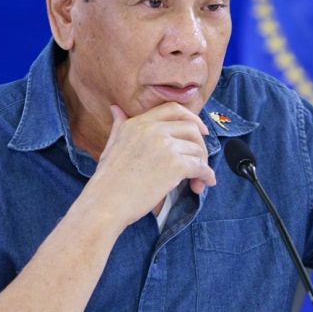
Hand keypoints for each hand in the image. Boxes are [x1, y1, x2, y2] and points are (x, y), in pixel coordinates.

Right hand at [85, 102, 215, 230]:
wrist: (105, 203)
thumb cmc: (107, 180)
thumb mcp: (112, 145)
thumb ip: (119, 125)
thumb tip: (115, 108)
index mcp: (138, 123)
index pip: (174, 109)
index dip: (192, 118)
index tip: (201, 130)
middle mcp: (153, 130)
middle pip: (192, 128)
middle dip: (200, 145)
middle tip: (200, 161)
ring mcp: (165, 146)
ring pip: (197, 149)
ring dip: (203, 165)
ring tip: (198, 181)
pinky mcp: (175, 165)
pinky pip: (201, 167)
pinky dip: (207, 176)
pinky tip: (205, 183)